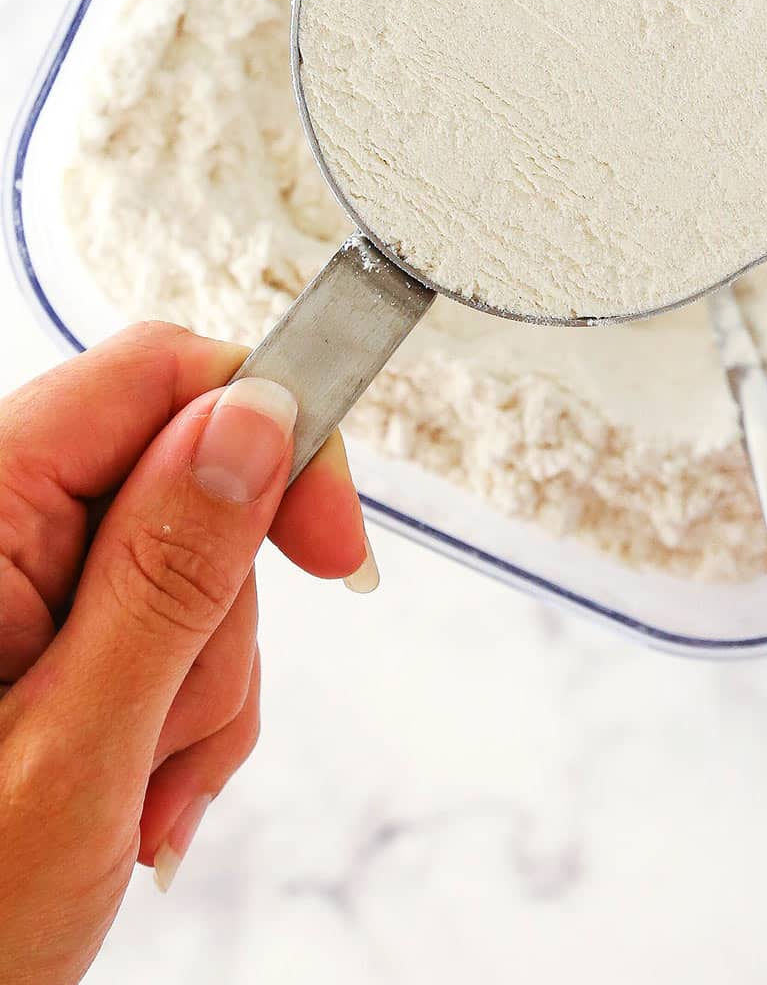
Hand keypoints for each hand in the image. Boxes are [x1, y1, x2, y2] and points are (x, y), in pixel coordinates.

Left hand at [0, 321, 373, 984]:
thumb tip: (255, 415)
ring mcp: (19, 584)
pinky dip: (184, 712)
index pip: (153, 375)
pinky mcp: (46, 632)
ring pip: (194, 564)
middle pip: (189, 478)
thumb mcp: (74, 750)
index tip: (333, 543)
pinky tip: (137, 794)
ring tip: (142, 793)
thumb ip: (168, 572)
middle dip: (224, 615)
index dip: (267, 430)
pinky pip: (170, 626)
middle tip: (176, 736)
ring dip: (204, 686)